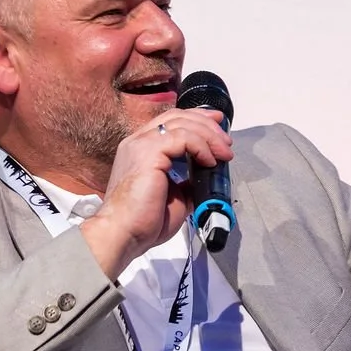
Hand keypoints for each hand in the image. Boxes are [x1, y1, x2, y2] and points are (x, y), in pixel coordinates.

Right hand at [78, 108, 230, 276]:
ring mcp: (141, 145)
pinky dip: (201, 147)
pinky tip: (209, 161)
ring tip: (224, 154)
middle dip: (207, 124)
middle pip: (178, 117)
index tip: (217, 125)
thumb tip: (204, 178)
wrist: (124, 234)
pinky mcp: (148, 153)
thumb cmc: (142, 222)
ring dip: (210, 137)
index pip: (170, 121)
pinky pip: (183, 138)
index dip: (197, 119)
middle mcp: (138, 142)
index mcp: (141, 149)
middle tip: (226, 141)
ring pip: (183, 124)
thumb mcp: (175, 197)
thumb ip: (186, 182)